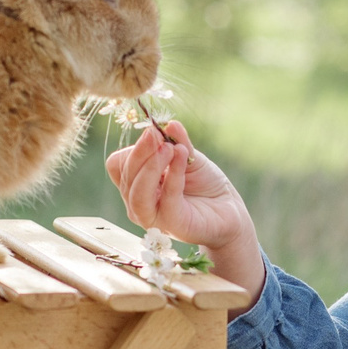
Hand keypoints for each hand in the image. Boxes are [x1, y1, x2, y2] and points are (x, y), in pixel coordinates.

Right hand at [105, 120, 265, 305]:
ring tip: (169, 147)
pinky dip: (173, 175)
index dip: (133, 148)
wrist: (228, 210)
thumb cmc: (204, 184)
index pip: (119, 164)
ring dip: (151, 165)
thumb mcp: (189, 156)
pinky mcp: (171, 224)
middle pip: (126, 175)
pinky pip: (166, 198)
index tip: (154, 132)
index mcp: (136, 183)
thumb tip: (169, 124)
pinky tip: (181, 157)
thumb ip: (177, 142)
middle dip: (141, 152)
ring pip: (137, 191)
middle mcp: (137, 201)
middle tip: (156, 135)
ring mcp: (151, 216)